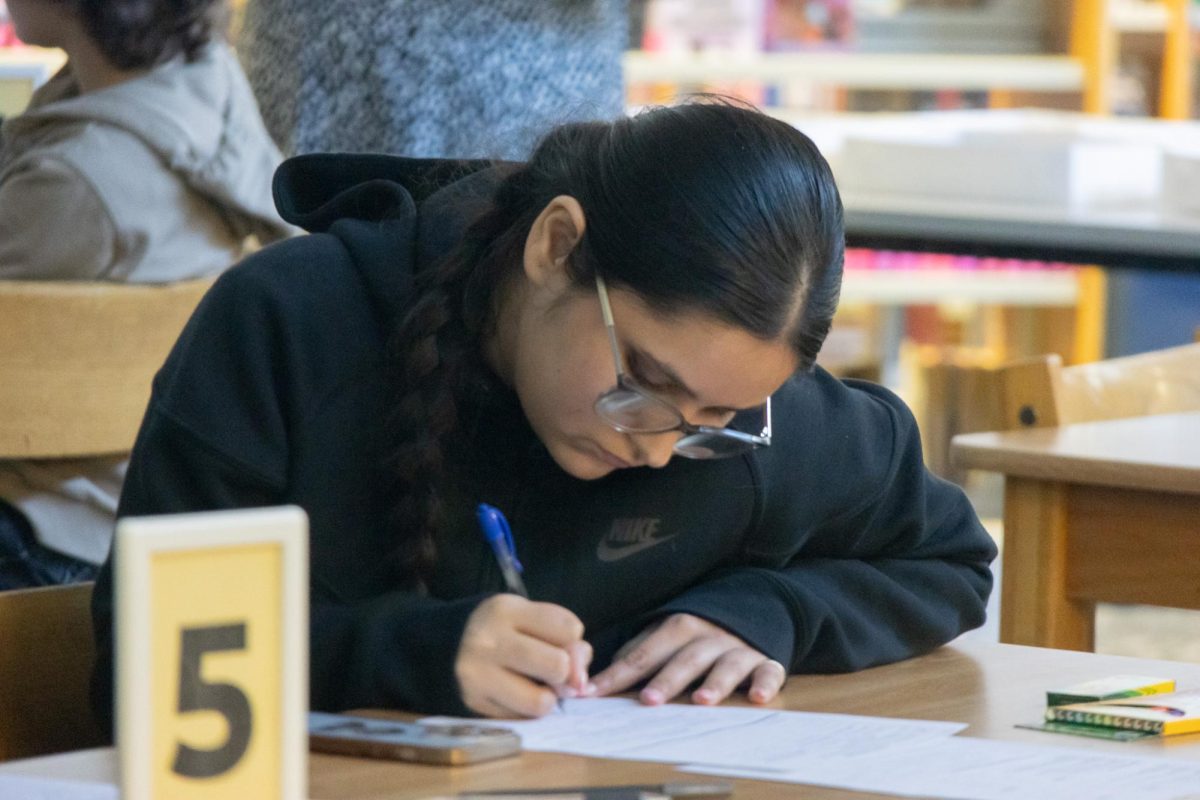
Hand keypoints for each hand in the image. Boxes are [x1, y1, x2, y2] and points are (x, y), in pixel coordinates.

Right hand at [456, 594, 591, 717]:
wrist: (448, 644)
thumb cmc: (503, 629)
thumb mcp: (530, 617)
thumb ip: (564, 639)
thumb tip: (579, 683)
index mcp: (506, 610)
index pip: (569, 629)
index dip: (573, 641)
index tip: (557, 641)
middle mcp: (488, 642)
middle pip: (557, 666)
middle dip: (563, 672)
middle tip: (551, 671)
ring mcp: (478, 676)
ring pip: (540, 702)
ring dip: (548, 698)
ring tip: (537, 688)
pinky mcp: (475, 705)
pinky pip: (522, 719)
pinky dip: (527, 711)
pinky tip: (516, 696)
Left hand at [588, 613, 786, 706]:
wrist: (752, 608)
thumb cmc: (699, 635)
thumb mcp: (668, 635)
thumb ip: (639, 653)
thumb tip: (600, 677)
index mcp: (679, 628)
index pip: (644, 654)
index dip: (619, 674)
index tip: (594, 693)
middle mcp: (709, 636)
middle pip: (686, 659)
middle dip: (667, 679)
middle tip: (649, 700)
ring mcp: (739, 649)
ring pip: (726, 664)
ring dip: (715, 682)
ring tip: (702, 701)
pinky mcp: (765, 661)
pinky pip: (768, 671)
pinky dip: (765, 683)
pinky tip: (757, 697)